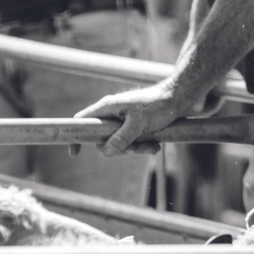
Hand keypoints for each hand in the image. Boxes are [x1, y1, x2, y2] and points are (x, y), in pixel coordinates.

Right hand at [77, 79, 203, 155]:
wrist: (179, 99)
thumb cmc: (158, 106)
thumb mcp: (139, 124)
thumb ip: (121, 138)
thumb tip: (105, 152)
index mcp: (108, 107)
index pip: (82, 121)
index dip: (76, 137)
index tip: (75, 154)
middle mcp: (112, 113)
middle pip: (103, 139)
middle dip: (119, 149)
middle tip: (136, 148)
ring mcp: (122, 120)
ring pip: (119, 143)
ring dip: (135, 149)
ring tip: (151, 146)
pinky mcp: (133, 126)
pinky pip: (131, 142)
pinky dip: (142, 146)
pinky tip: (155, 146)